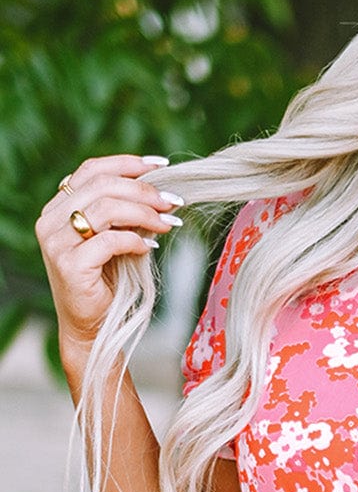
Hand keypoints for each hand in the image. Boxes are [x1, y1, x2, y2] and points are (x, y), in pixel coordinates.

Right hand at [34, 154, 183, 362]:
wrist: (91, 327)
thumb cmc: (105, 282)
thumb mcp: (115, 239)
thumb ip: (127, 214)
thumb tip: (164, 192)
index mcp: (58, 206)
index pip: (91, 169)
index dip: (127, 164)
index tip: (160, 167)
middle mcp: (51, 220)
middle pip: (102, 186)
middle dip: (143, 191)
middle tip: (172, 202)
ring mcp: (57, 242)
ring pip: (106, 208)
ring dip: (144, 213)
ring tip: (167, 223)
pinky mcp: (70, 265)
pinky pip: (109, 240)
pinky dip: (134, 240)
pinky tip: (149, 246)